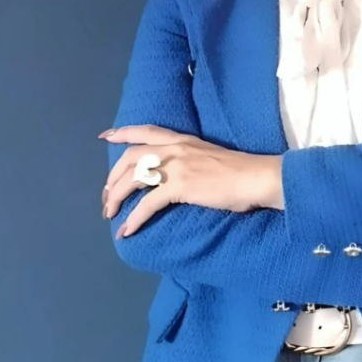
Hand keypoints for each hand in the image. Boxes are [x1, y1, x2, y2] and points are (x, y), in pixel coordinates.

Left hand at [100, 125, 280, 237]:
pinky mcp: (180, 186)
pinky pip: (147, 204)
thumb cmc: (241, 172)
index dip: (123, 134)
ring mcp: (177, 166)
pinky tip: (127, 230)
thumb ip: (190, 161)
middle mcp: (175, 148)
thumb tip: (179, 176)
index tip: (106, 137)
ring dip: (115, 198)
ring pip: (132, 179)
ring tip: (109, 214)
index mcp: (182, 140)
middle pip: (130, 158)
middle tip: (105, 196)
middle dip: (112, 178)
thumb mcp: (209, 157)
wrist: (256, 177)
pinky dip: (134, 218)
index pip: (146, 131)